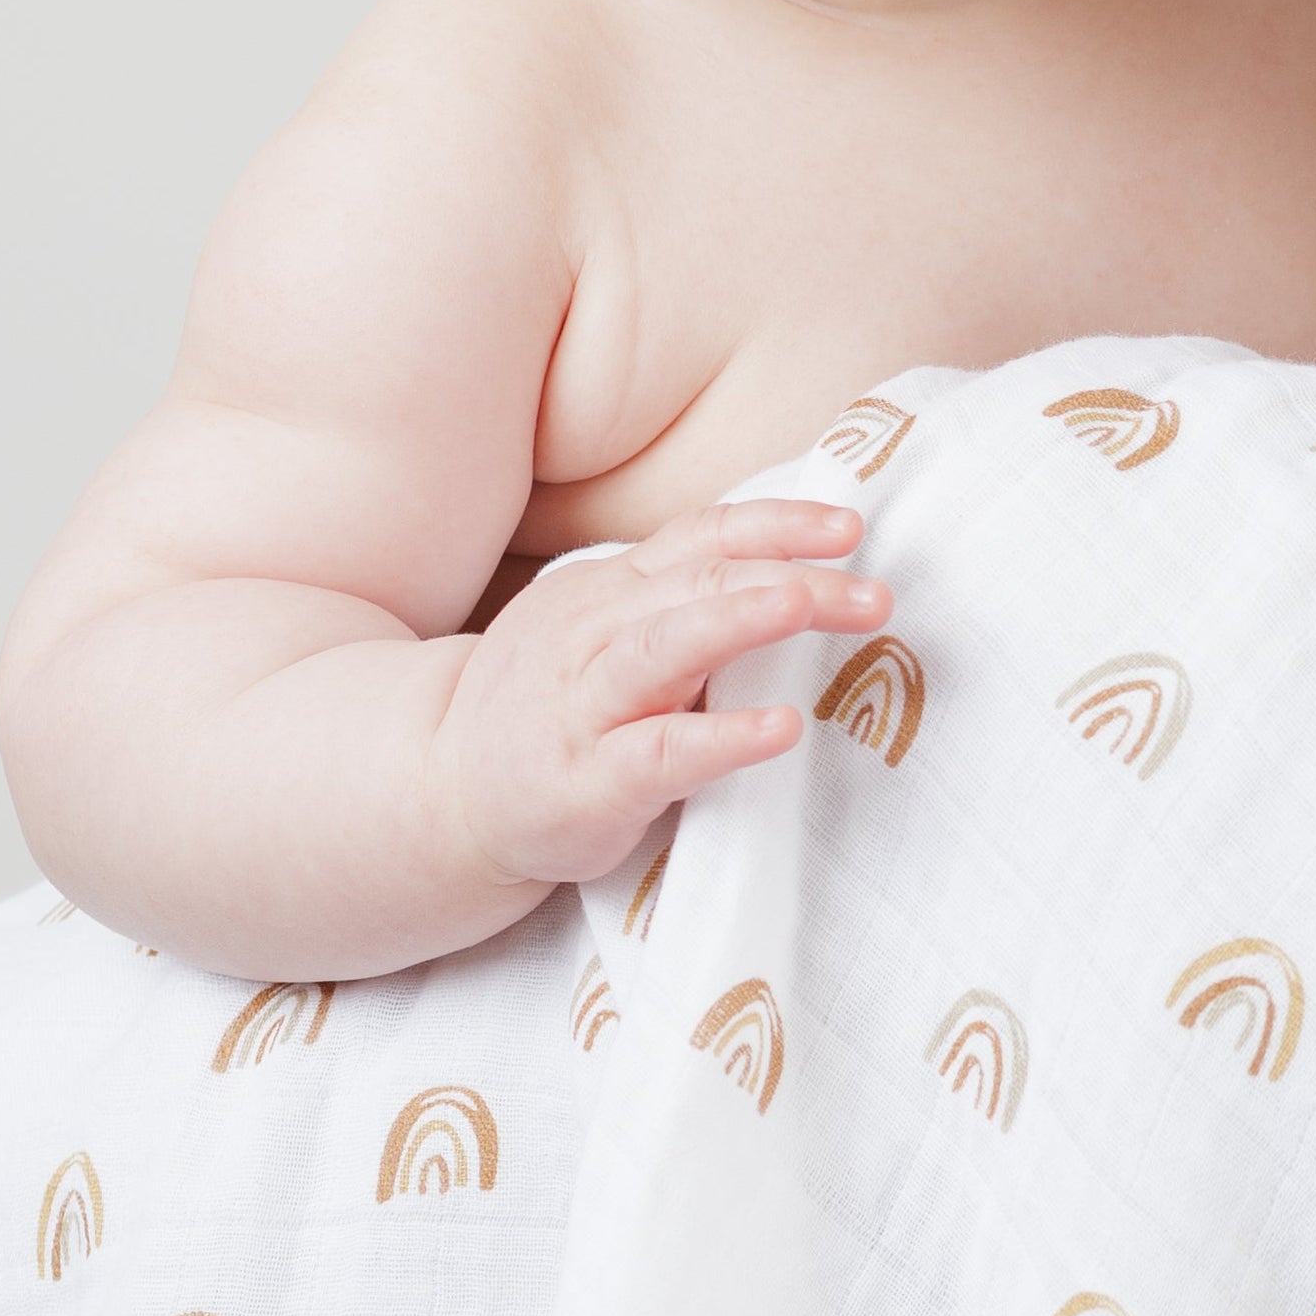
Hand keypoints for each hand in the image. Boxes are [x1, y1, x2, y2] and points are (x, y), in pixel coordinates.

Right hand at [425, 501, 885, 902]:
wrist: (439, 791)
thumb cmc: (552, 712)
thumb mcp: (604, 632)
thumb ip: (681, 604)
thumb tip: (803, 578)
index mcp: (611, 590)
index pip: (701, 536)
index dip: (776, 523)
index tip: (849, 524)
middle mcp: (594, 632)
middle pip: (701, 583)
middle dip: (794, 578)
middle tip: (876, 593)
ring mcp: (583, 706)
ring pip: (667, 646)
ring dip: (743, 619)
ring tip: (809, 605)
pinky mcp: (584, 783)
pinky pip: (658, 752)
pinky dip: (721, 737)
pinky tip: (778, 729)